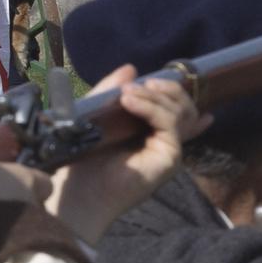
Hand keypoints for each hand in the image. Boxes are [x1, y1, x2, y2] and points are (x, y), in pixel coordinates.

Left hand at [45, 66, 211, 244]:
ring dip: (157, 96)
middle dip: (165, 88)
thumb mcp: (94, 115)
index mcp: (150, 132)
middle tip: (136, 86)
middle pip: (184, 105)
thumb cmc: (82, 161)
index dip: (175, 92)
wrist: (77, 193)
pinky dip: (153, 108)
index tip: (154, 79)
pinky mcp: (170, 157)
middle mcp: (164, 140)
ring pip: (182, 111)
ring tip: (128, 95)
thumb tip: (132, 69)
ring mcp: (170, 149)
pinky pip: (171, 124)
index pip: (176, 107)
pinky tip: (130, 102)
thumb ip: (110, 92)